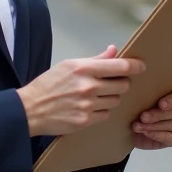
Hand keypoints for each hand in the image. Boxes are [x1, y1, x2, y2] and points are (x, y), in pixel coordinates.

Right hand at [17, 45, 144, 137]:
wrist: (30, 109)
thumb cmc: (48, 84)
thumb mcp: (69, 65)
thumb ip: (94, 60)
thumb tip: (113, 51)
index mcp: (83, 68)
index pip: (120, 67)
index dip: (135, 66)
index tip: (141, 66)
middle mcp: (88, 86)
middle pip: (123, 85)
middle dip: (122, 83)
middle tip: (113, 82)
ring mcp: (87, 105)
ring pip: (116, 101)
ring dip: (112, 97)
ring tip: (98, 95)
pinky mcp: (85, 121)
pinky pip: (106, 114)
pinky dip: (102, 110)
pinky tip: (90, 107)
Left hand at [131, 86, 171, 149]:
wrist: (129, 127)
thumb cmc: (137, 106)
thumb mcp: (137, 96)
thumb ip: (138, 88)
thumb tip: (131, 83)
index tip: (160, 104)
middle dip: (160, 115)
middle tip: (143, 117)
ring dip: (154, 126)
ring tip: (137, 126)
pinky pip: (171, 138)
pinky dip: (158, 135)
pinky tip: (146, 133)